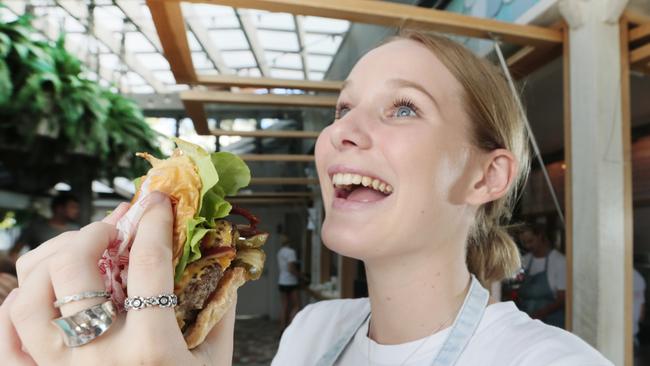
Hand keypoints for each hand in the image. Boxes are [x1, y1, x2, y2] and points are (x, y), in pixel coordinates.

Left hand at [0, 193, 235, 365]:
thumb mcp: (214, 362)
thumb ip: (218, 310)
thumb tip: (221, 259)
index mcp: (152, 352)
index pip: (149, 263)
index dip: (153, 221)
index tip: (156, 201)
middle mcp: (99, 360)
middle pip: (76, 271)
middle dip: (93, 234)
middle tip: (111, 230)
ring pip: (29, 299)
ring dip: (51, 262)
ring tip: (76, 256)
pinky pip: (4, 339)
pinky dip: (14, 306)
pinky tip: (41, 292)